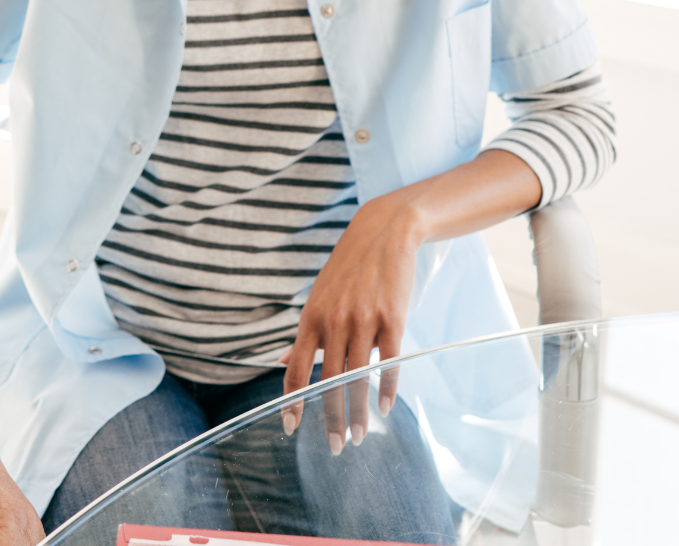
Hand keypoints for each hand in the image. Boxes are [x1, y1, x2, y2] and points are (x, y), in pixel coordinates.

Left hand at [278, 191, 423, 452]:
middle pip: (329, 380)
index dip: (292, 401)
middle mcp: (334, 321)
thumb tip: (284, 360)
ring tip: (361, 436)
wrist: (384, 232)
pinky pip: (389, 361)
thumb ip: (305, 334)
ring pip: (359, 376)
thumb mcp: (320, 297)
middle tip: (335, 446)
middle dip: (330, 417)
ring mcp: (364, 319)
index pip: (297, 369)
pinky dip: (387, 387)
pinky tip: (387, 408)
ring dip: (360, 411)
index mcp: (311, 318)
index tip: (291, 427)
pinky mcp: (394, 317)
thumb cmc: (349, 269)